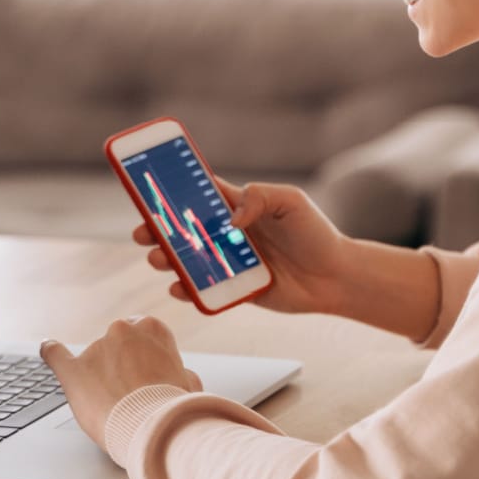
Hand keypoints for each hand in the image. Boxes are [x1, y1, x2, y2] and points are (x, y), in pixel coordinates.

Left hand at [39, 317, 202, 448]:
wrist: (152, 428)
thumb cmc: (173, 407)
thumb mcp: (187, 384)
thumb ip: (178, 372)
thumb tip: (179, 375)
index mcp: (152, 327)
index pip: (142, 334)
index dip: (144, 358)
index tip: (147, 375)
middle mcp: (121, 330)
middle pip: (117, 344)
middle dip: (122, 365)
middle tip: (132, 393)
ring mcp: (95, 349)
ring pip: (95, 359)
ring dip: (101, 376)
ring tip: (116, 406)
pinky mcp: (73, 371)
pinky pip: (55, 354)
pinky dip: (51, 351)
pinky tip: (48, 348)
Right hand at [133, 176, 353, 315]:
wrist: (336, 277)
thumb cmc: (316, 234)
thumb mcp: (292, 201)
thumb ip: (259, 197)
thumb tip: (230, 219)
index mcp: (238, 206)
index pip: (198, 193)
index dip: (172, 190)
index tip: (146, 188)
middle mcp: (228, 233)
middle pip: (183, 229)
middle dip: (157, 229)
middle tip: (142, 232)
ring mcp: (229, 262)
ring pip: (187, 260)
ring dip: (166, 258)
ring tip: (158, 258)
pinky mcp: (235, 289)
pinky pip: (203, 291)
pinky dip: (186, 289)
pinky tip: (177, 286)